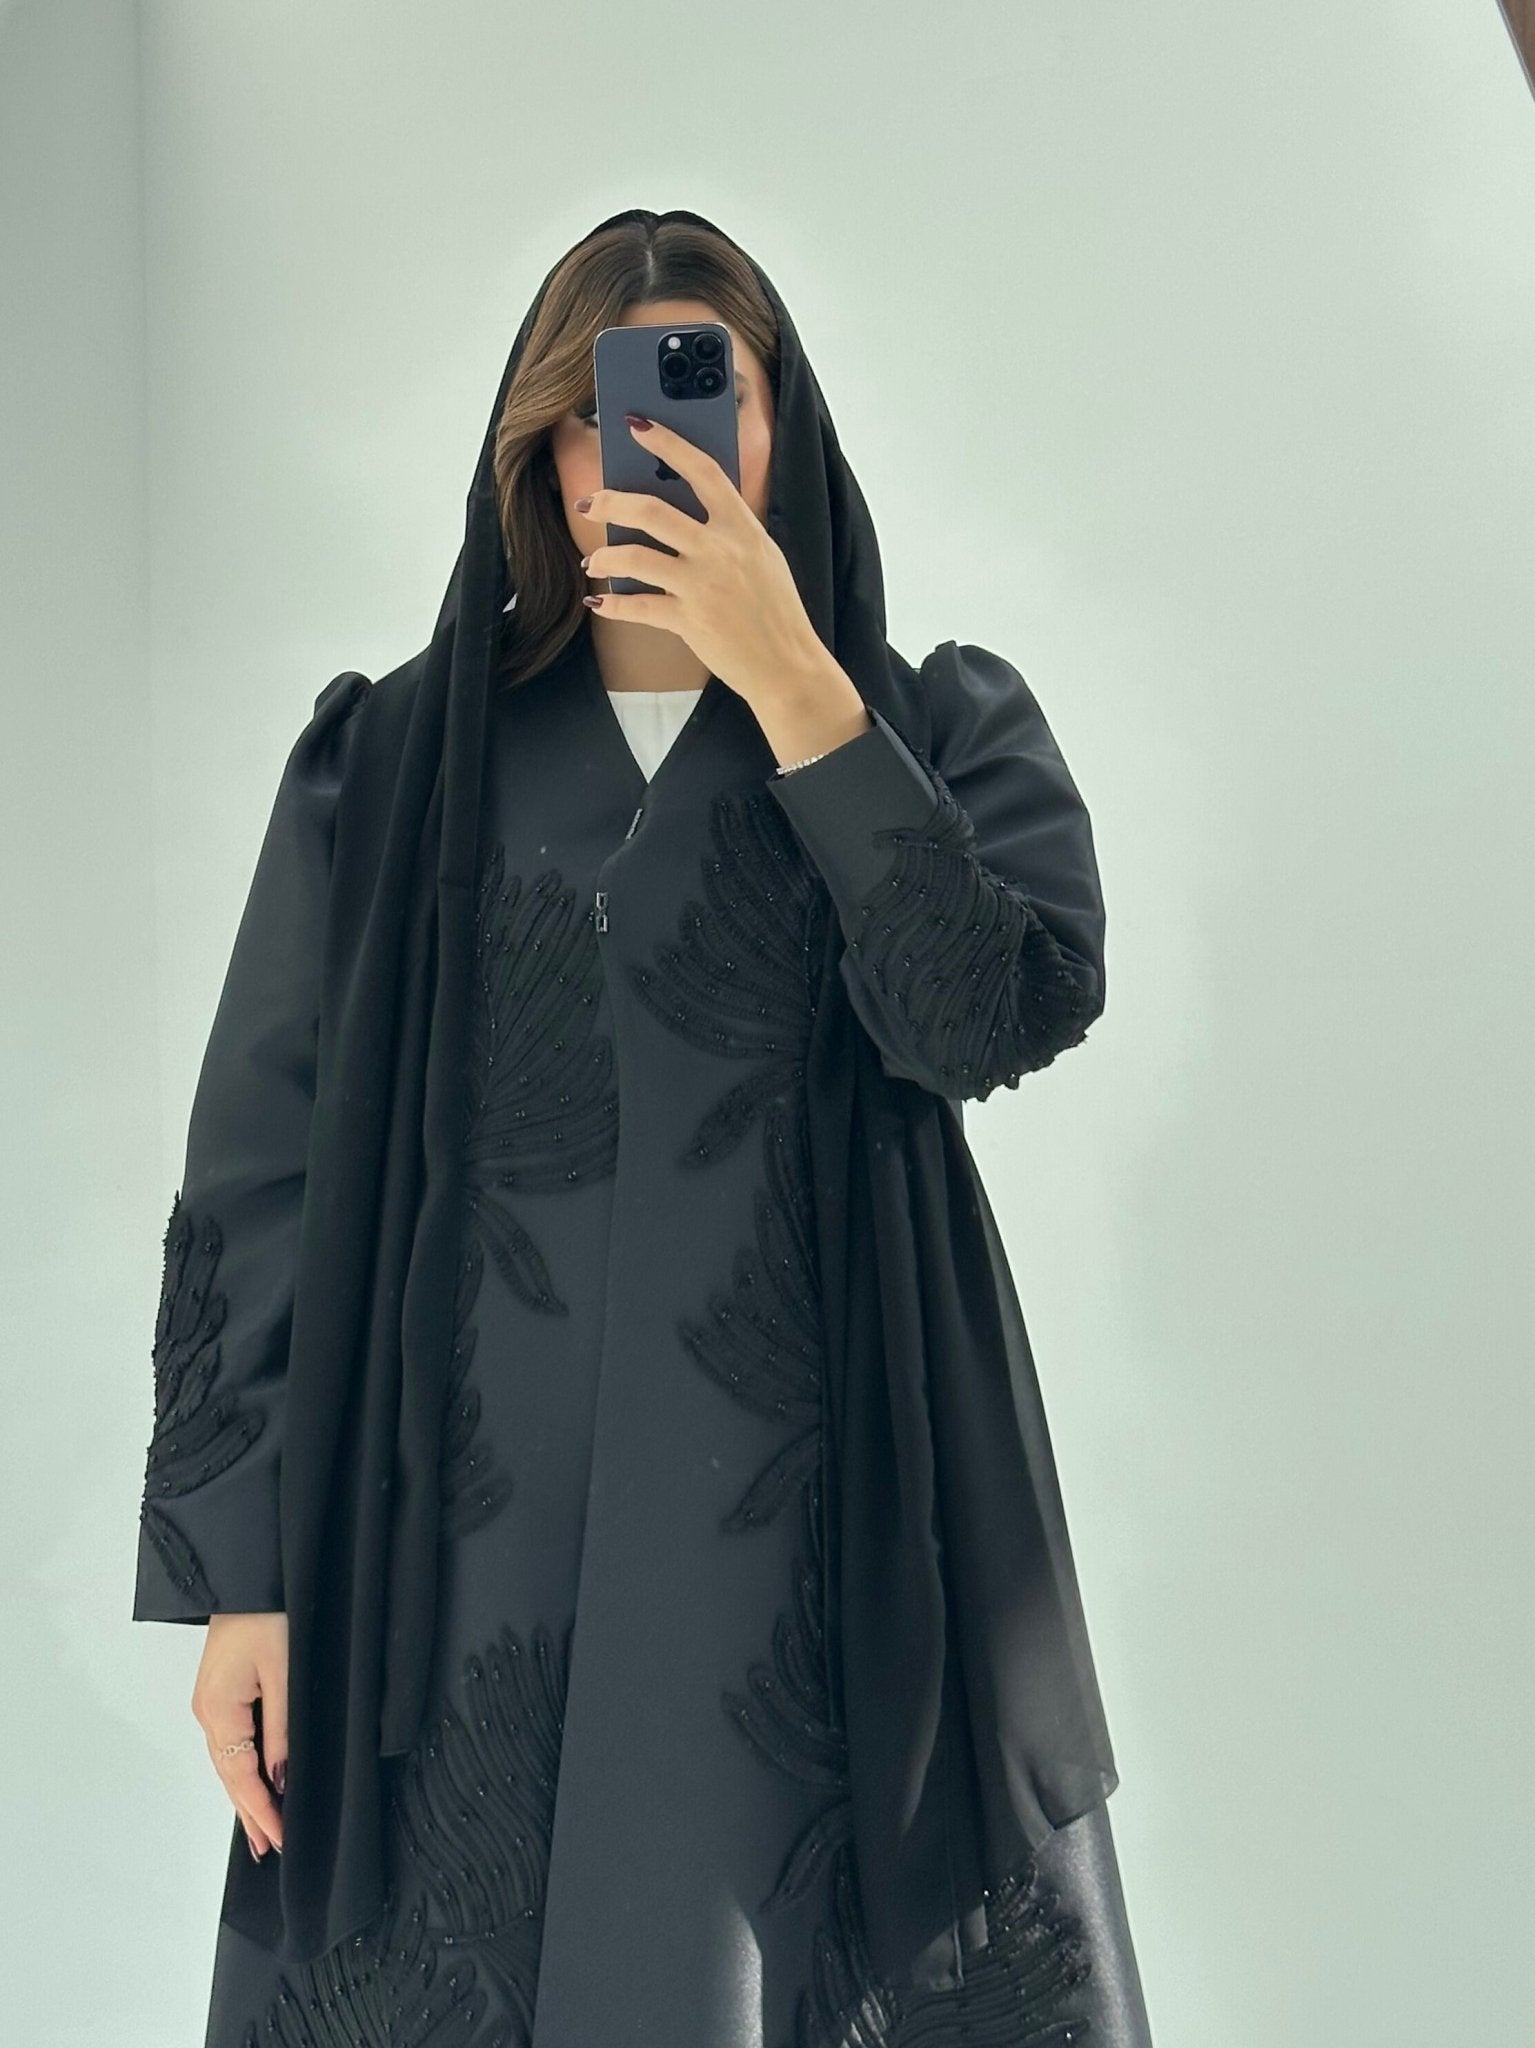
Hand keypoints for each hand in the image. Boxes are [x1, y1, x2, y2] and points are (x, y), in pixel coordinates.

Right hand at [191, 1612, 287, 1859]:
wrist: (250, 1576)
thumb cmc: (267, 1616)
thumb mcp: (284, 1673)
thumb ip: (282, 1729)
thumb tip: (282, 1778)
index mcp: (219, 1710)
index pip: (240, 1776)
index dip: (261, 1811)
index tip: (279, 1839)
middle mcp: (208, 1711)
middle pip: (228, 1775)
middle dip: (250, 1813)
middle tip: (268, 1849)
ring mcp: (210, 1701)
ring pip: (228, 1761)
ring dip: (245, 1794)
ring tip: (262, 1828)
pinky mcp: (220, 1691)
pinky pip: (231, 1742)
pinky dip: (243, 1768)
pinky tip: (255, 1780)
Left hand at [580, 414, 825, 705]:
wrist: (787, 665)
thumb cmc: (775, 610)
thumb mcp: (762, 557)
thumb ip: (728, 531)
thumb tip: (681, 508)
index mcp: (742, 527)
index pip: (702, 470)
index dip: (667, 443)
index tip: (637, 425)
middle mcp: (720, 550)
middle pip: (651, 510)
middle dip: (611, 502)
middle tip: (590, 503)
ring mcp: (702, 585)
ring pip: (634, 557)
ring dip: (604, 556)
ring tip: (593, 560)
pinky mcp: (688, 621)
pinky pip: (637, 606)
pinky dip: (612, 604)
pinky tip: (599, 601)